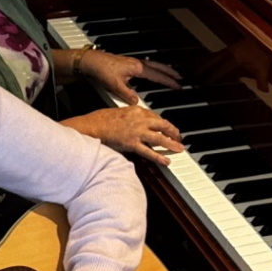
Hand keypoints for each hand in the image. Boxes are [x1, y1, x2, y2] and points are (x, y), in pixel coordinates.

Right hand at [62, 106, 184, 165]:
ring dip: (172, 143)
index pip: (155, 116)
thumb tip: (137, 121)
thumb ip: (130, 115)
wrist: (92, 126)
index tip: (167, 128)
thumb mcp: (119, 111)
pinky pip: (148, 152)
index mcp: (137, 109)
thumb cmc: (100, 119)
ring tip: (179, 149)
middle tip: (179, 137)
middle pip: (162, 125)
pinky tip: (166, 161)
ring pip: (160, 138)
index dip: (163, 124)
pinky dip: (159, 157)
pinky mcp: (132, 143)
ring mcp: (137, 132)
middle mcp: (140, 119)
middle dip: (173, 132)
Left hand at [77, 49, 181, 104]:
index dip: (168, 81)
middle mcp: (137, 63)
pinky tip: (151, 73)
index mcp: (137, 68)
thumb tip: (136, 102)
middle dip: (170, 72)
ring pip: (153, 65)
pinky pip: (146, 65)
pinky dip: (153, 68)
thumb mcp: (115, 86)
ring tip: (169, 74)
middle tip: (179, 77)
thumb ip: (127, 94)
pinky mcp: (128, 63)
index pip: (157, 75)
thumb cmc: (102, 70)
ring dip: (162, 69)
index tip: (178, 85)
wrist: (91, 61)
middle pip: (158, 67)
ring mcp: (133, 62)